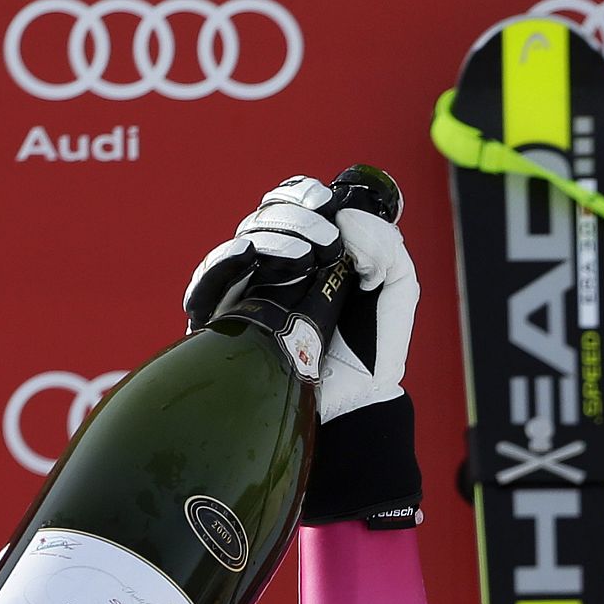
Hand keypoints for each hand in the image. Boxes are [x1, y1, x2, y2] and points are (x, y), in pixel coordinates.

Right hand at [185, 172, 422, 526]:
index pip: (288, 207)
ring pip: (239, 244)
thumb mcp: (395, 291)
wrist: (352, 409)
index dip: (299, 195)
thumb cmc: (373, 353)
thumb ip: (386, 247)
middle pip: (263, 219)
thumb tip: (345, 217)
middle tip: (323, 240)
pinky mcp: (221, 324)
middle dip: (291, 216)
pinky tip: (251, 255)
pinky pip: (208, 281)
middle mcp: (273, 271)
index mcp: (310, 257)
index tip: (323, 200)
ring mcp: (245, 295)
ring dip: (270, 235)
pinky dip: (227, 260)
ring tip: (304, 254)